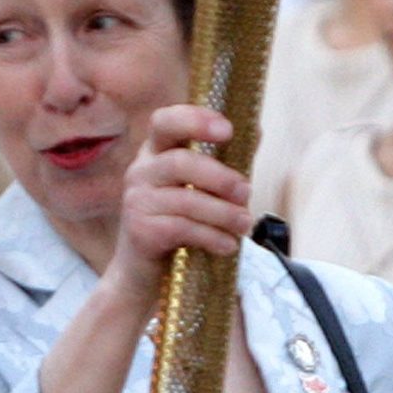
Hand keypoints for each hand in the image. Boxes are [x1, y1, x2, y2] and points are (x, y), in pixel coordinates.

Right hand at [111, 106, 249, 307]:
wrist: (145, 272)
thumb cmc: (180, 221)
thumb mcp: (202, 188)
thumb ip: (225, 162)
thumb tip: (256, 129)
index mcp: (157, 152)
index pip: (165, 121)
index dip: (195, 120)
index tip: (227, 130)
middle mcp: (141, 171)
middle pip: (180, 162)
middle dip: (220, 177)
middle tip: (247, 192)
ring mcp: (136, 201)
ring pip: (186, 200)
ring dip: (224, 213)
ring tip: (245, 224)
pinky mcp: (140, 231)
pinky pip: (181, 228)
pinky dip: (211, 237)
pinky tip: (228, 245)